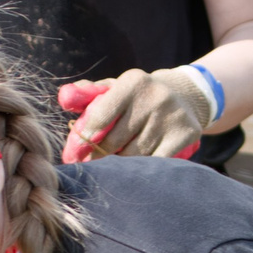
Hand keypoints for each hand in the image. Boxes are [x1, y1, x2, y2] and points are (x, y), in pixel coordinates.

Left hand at [57, 68, 214, 162]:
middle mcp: (154, 97)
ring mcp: (171, 117)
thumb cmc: (139, 97)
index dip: (84, 139)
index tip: (73, 154)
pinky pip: (155, 163)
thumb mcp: (117, 87)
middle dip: (99, 156)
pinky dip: (143, 170)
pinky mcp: (185, 134)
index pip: (100, 117)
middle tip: (90, 165)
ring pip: (133, 157)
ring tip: (116, 163)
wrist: (186, 96)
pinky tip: (136, 171)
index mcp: (132, 82)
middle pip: (114, 142)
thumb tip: (65, 100)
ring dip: (120, 165)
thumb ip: (91, 94)